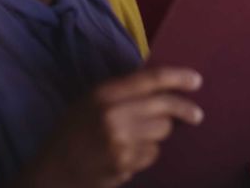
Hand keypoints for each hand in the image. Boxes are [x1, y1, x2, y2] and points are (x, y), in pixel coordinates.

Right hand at [20, 67, 203, 187]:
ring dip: (156, 135)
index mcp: (105, 93)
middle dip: (185, 110)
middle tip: (197, 115)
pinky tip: (126, 156)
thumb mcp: (91, 102)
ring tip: (134, 139)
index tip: (197, 81)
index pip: (152, 78)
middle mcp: (114, 114)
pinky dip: (146, 154)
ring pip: (162, 132)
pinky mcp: (125, 163)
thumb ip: (123, 91)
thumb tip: (163, 84)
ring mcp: (120, 140)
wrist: (53, 172)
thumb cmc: (72, 133)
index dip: (178, 78)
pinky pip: (152, 154)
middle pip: (165, 107)